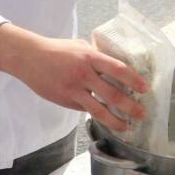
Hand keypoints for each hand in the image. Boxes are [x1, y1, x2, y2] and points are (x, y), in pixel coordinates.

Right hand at [0, 23, 149, 131]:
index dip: (133, 80)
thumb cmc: (56, 49)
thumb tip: (114, 64)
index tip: (145, 89)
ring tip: (126, 127)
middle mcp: (83, 74)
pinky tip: (105, 120)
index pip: (118, 69)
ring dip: (115, 120)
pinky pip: (84, 110)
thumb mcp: (79, 46)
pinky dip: (96, 115)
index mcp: (89, 57)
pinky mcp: (65, 101)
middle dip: (130, 106)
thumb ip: (96, 56)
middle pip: (112, 94)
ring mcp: (73, 90)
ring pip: (98, 110)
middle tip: (142, 114)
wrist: (29, 58)